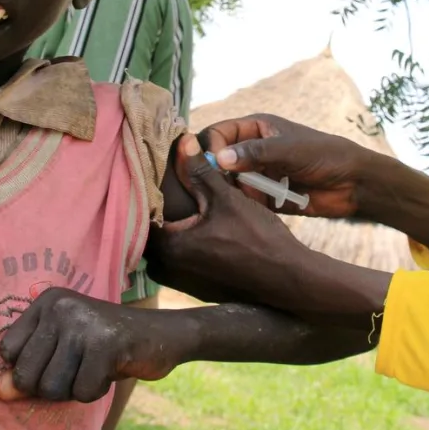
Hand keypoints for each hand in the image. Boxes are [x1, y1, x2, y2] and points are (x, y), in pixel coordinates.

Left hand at [0, 289, 188, 403]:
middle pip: (28, 376)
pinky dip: (97, 390)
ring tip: (95, 366)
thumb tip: (0, 393)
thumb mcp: (62, 351)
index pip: (8, 352)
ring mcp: (83, 323)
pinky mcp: (105, 343)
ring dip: (75, 389)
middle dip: (52, 386)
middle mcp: (60, 307)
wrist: (161, 334)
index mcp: (46, 301)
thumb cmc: (105, 345)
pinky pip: (83, 391)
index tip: (59, 357)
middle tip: (79, 367)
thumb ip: (30, 369)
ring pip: (53, 388)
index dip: (31, 369)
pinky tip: (111, 368)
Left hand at [150, 148, 319, 310]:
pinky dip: (187, 244)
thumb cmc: (257, 238)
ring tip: (187, 205)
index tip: (157, 175)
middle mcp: (166, 270)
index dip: (149, 191)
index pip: (143, 213)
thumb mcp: (226, 198)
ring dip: (174, 228)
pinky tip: (202, 228)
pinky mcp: (196, 288)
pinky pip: (181, 260)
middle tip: (171, 188)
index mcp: (168, 247)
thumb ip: (200, 170)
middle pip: (153, 231)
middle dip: (161, 211)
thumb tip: (183, 141)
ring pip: (167, 247)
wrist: (286, 279)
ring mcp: (181, 283)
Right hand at [199, 114, 377, 218]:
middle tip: (219, 186)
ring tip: (239, 198)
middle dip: (214, 172)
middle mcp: (251, 150)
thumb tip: (218, 159)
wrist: (352, 184)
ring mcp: (256, 174)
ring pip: (226, 183)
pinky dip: (242, 205)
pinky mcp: (263, 196)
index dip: (210, 147)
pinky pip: (243, 201)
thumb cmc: (325, 155)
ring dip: (230, 191)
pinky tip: (250, 209)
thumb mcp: (289, 150)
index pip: (218, 133)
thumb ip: (255, 153)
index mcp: (255, 128)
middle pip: (216, 160)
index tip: (213, 165)